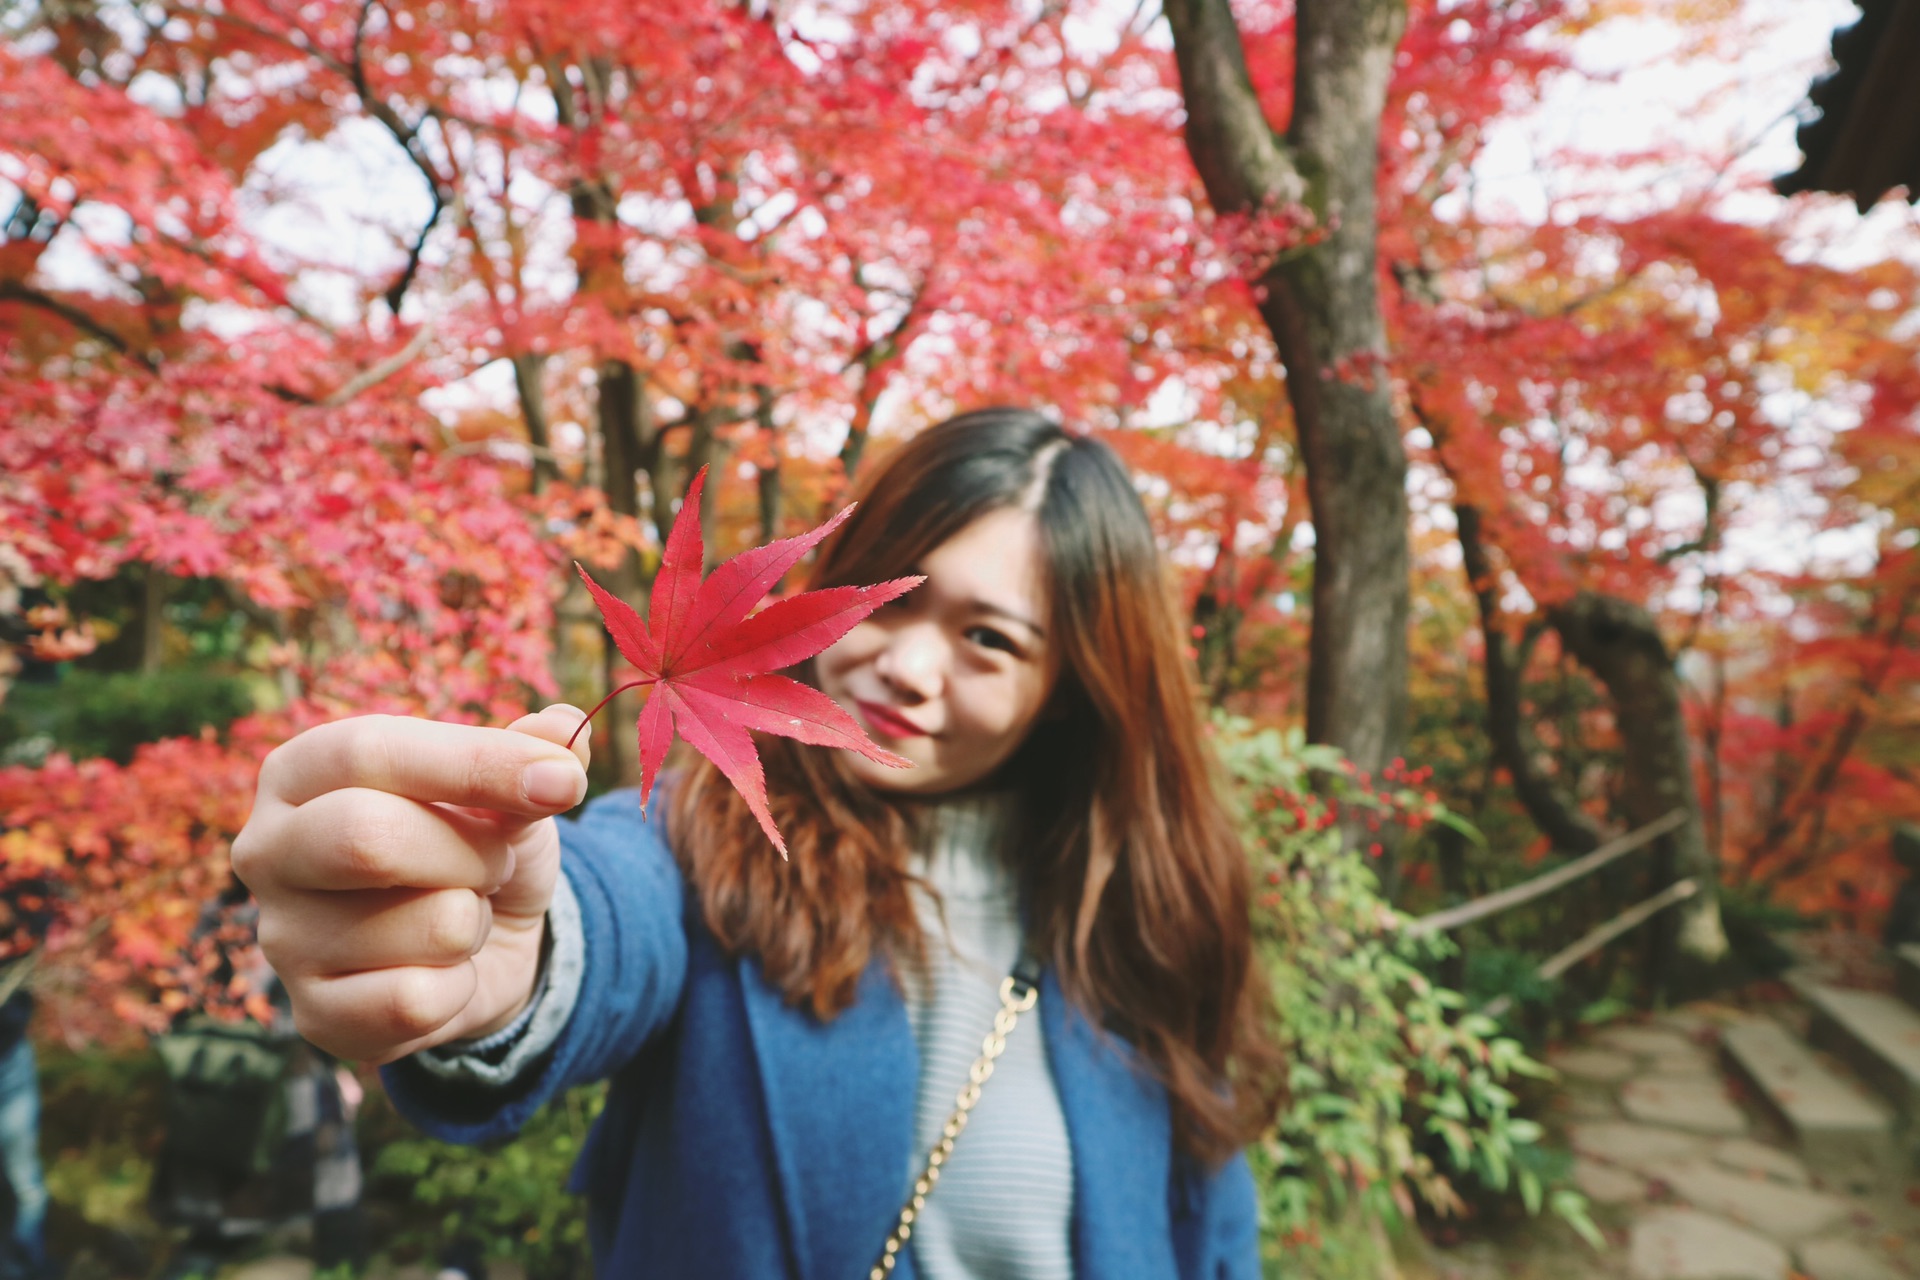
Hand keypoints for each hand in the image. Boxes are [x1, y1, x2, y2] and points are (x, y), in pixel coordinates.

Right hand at [230, 704, 590, 1062]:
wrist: (477, 949)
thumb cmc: (474, 845)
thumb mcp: (506, 790)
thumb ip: (534, 753)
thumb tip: (567, 728)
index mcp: (301, 771)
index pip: (370, 750)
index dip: (478, 763)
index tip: (564, 782)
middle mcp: (268, 850)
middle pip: (367, 838)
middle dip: (473, 853)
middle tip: (496, 862)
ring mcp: (283, 938)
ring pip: (428, 925)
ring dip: (475, 921)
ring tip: (458, 914)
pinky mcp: (314, 1015)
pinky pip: (417, 1002)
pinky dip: (459, 987)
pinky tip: (440, 975)